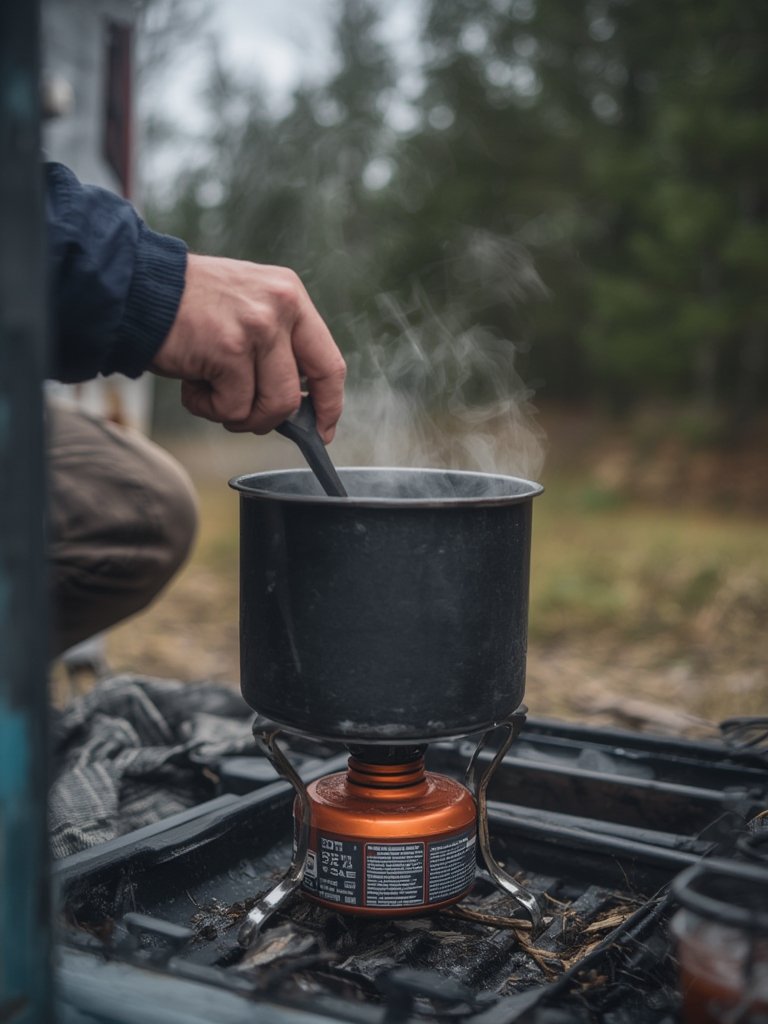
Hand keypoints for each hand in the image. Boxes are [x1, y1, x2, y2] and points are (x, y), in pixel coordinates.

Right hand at [151, 255, 345, 441]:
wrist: (136, 288)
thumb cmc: (188, 307)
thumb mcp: (248, 307)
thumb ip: (277, 345)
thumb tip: (297, 405)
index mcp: (291, 295)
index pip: (329, 362)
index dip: (329, 404)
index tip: (322, 429)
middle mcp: (281, 307)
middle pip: (297, 396)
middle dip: (269, 419)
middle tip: (242, 415)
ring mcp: (257, 328)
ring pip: (271, 407)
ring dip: (237, 414)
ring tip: (209, 391)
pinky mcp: (229, 350)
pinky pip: (234, 407)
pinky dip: (208, 407)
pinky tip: (191, 383)